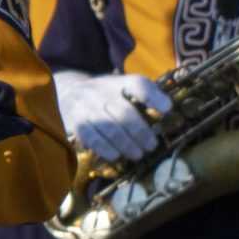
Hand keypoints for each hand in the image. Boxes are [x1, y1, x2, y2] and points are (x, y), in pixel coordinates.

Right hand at [54, 72, 170, 163]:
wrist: (69, 92)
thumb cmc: (106, 95)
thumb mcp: (123, 88)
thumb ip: (145, 96)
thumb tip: (169, 110)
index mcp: (119, 82)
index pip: (137, 84)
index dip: (153, 96)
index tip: (168, 109)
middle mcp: (102, 92)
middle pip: (125, 112)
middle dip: (141, 132)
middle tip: (152, 145)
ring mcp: (87, 107)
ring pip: (109, 127)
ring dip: (126, 144)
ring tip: (138, 154)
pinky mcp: (77, 123)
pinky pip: (92, 137)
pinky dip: (105, 148)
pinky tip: (116, 156)